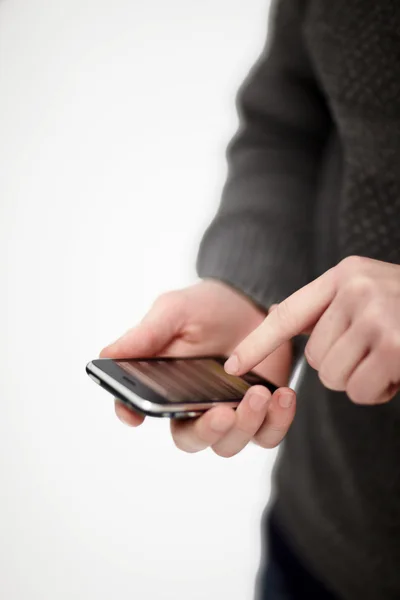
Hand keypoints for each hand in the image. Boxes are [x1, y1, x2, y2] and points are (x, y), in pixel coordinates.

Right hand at [101, 280, 295, 455]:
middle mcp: (192, 406)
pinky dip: (276, 422)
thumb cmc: (207, 306)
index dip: (133, 414)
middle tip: (222, 411)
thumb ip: (147, 334)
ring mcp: (228, 413)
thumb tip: (106, 354)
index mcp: (164, 384)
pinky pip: (267, 435)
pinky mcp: (261, 414)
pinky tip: (282, 395)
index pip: (141, 408)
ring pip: (229, 443)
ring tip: (259, 394)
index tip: (135, 414)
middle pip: (190, 439)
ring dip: (245, 425)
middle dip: (206, 431)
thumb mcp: (175, 311)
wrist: (254, 302)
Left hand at [225, 256, 399, 404]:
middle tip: (378, 351)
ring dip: (362, 380)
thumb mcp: (373, 293)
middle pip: (315, 357)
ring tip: (391, 358)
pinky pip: (361, 391)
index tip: (233, 366)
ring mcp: (376, 313)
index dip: (258, 343)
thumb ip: (333, 307)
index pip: (289, 312)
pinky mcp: (394, 344)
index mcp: (347, 274)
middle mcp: (357, 287)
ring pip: (335, 377)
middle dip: (344, 367)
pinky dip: (380, 392)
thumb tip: (281, 320)